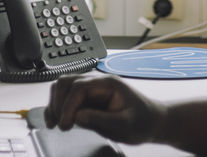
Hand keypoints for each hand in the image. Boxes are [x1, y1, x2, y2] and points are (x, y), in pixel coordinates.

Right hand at [45, 73, 165, 144]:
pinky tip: (55, 121)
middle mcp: (97, 82)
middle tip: (61, 125)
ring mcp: (91, 89)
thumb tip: (77, 116)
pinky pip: (66, 97)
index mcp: (108, 83)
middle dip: (58, 103)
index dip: (68, 105)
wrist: (151, 122)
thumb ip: (101, 120)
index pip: (79, 87)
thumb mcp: (124, 125)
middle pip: (66, 82)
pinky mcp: (87, 99)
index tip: (66, 124)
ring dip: (55, 104)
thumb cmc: (142, 121)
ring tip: (55, 124)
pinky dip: (57, 107)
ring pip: (63, 87)